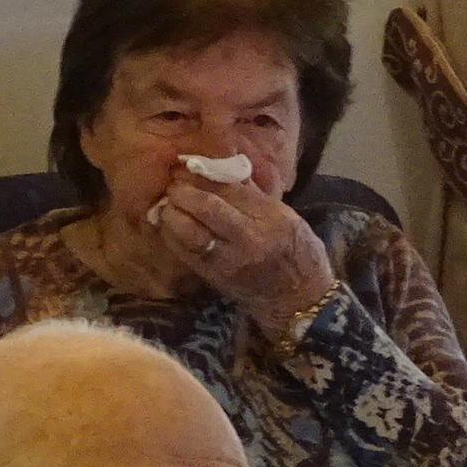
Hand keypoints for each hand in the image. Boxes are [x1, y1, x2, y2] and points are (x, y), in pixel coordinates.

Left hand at [154, 178, 337, 337]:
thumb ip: (254, 195)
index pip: (230, 190)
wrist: (297, 299)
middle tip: (173, 184)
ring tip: (168, 203)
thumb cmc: (299, 254)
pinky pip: (184, 251)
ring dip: (172, 212)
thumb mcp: (287, 217)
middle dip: (183, 191)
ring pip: (189, 231)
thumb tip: (221, 170)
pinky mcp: (214, 276)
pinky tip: (169, 224)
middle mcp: (249, 239)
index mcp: (272, 219)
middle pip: (207, 208)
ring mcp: (229, 260)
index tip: (186, 167)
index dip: (203, 176)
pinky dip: (171, 234)